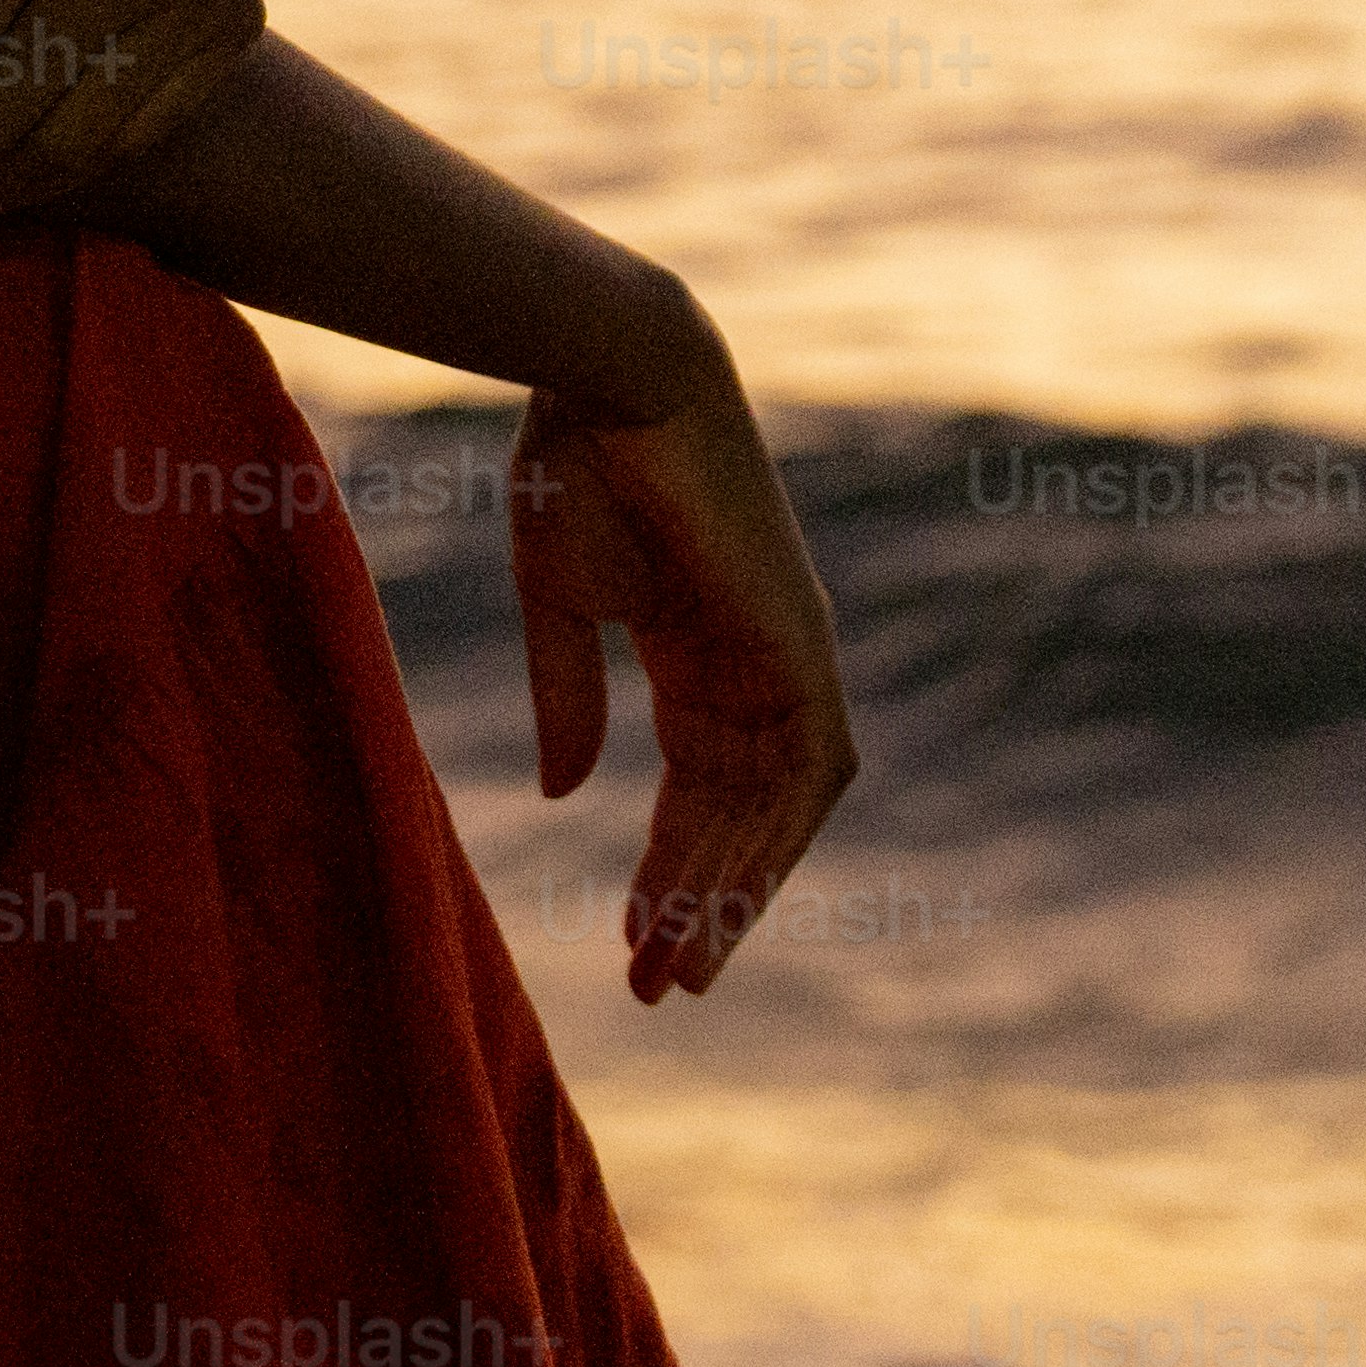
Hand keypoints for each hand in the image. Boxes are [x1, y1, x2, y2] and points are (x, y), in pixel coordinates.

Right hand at [510, 332, 861, 1006]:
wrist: (617, 379)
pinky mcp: (800, 648)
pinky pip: (806, 774)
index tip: (629, 940)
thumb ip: (569, 698)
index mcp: (697, 651)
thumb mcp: (560, 605)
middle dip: (698, 901)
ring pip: (775, 812)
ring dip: (731, 893)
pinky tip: (719, 903)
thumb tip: (560, 794)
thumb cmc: (578, 464)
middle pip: (738, 816)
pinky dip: (770, 843)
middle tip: (657, 987)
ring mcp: (786, 658)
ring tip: (678, 972)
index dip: (667, 865)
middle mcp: (755, 666)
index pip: (697, 789)